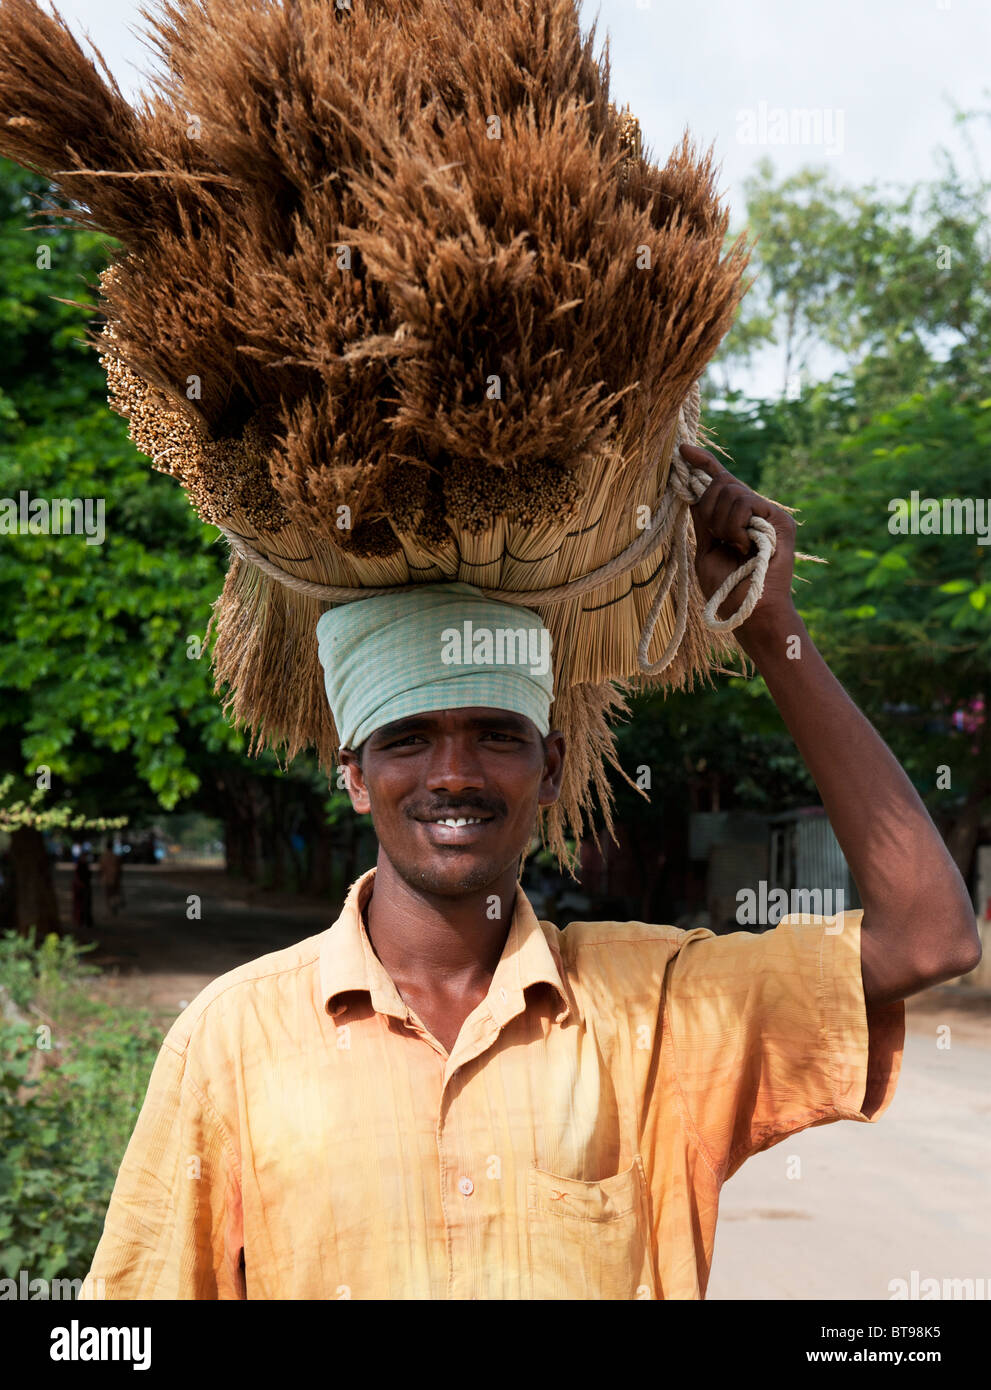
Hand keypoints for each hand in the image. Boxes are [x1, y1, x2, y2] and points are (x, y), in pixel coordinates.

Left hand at [679, 442, 796, 642]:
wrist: (748, 611)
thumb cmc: (726, 589)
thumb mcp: (706, 549)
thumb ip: (703, 520)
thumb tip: (693, 490)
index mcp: (734, 517)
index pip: (719, 481)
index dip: (702, 463)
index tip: (683, 450)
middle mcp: (752, 511)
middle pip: (720, 483)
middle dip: (709, 508)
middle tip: (718, 538)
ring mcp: (767, 514)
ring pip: (731, 491)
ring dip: (723, 522)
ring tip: (734, 547)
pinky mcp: (779, 521)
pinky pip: (746, 502)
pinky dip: (735, 525)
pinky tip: (742, 546)